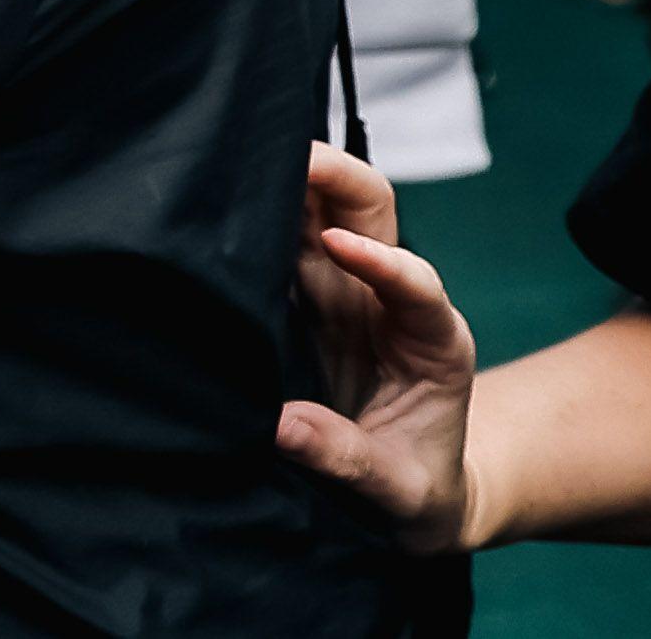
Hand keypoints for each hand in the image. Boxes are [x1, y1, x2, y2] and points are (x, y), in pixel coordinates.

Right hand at [275, 141, 480, 551]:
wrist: (415, 498)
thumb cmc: (417, 490)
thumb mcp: (398, 491)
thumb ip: (349, 458)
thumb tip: (283, 427)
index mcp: (433, 340)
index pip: (417, 284)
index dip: (381, 260)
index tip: (340, 248)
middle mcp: (389, 299)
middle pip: (373, 212)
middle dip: (336, 176)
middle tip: (285, 152)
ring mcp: (344, 292)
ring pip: (321, 212)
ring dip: (288, 180)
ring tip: (236, 157)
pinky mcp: (306, 299)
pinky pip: (282, 243)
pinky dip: (255, 213)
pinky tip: (218, 195)